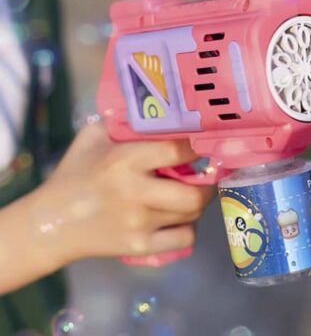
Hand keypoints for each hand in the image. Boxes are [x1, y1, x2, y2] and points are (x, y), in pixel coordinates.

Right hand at [41, 123, 213, 264]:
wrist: (52, 223)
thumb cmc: (74, 175)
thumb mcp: (91, 138)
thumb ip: (119, 123)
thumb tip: (152, 113)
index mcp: (124, 161)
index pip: (176, 151)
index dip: (196, 148)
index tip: (202, 147)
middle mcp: (136, 193)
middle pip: (194, 194)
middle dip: (208, 185)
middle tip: (206, 178)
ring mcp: (140, 224)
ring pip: (191, 215)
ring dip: (198, 203)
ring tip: (192, 195)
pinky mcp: (140, 247)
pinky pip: (183, 239)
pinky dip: (188, 228)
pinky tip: (179, 219)